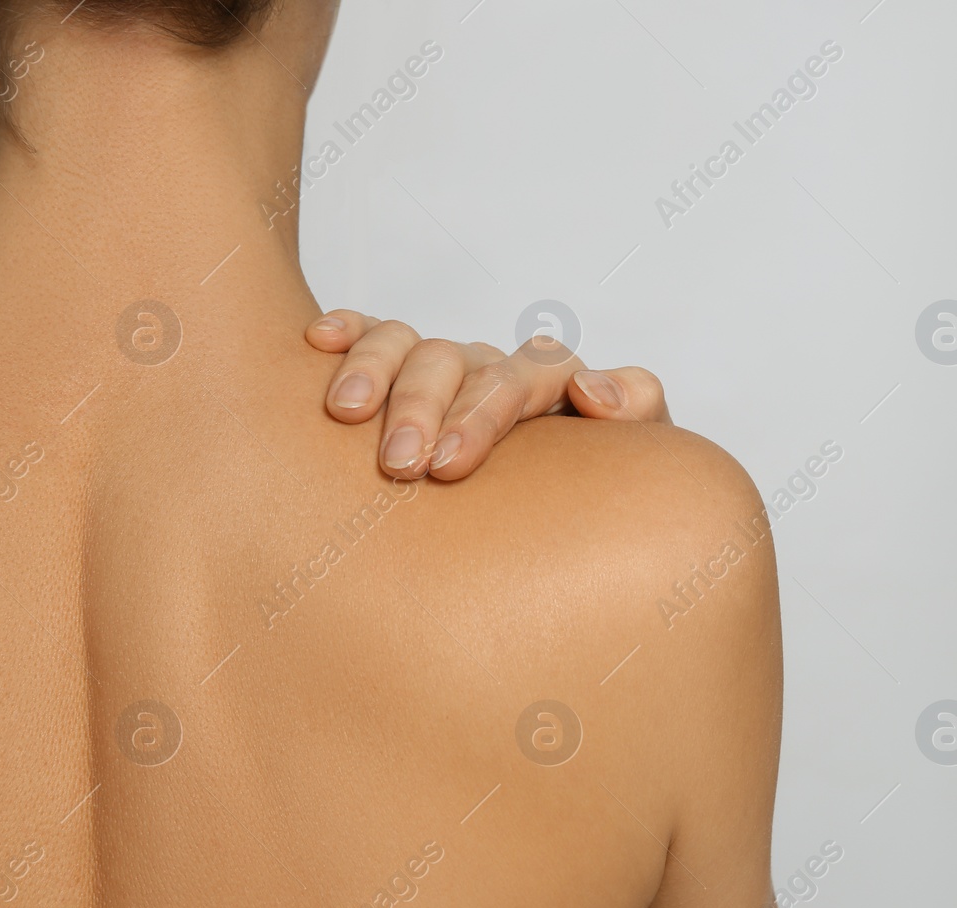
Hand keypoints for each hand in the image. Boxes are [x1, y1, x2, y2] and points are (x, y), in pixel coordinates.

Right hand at [306, 310, 670, 479]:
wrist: (574, 526)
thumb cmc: (600, 495)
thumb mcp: (635, 461)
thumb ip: (637, 413)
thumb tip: (590, 389)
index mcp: (556, 384)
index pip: (525, 375)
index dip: (485, 412)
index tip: (450, 464)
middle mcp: (496, 370)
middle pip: (456, 358)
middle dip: (423, 405)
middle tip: (400, 464)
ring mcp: (450, 371)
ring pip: (408, 343)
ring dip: (376, 371)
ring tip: (345, 416)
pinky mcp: (403, 378)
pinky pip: (373, 338)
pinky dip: (349, 333)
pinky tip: (318, 345)